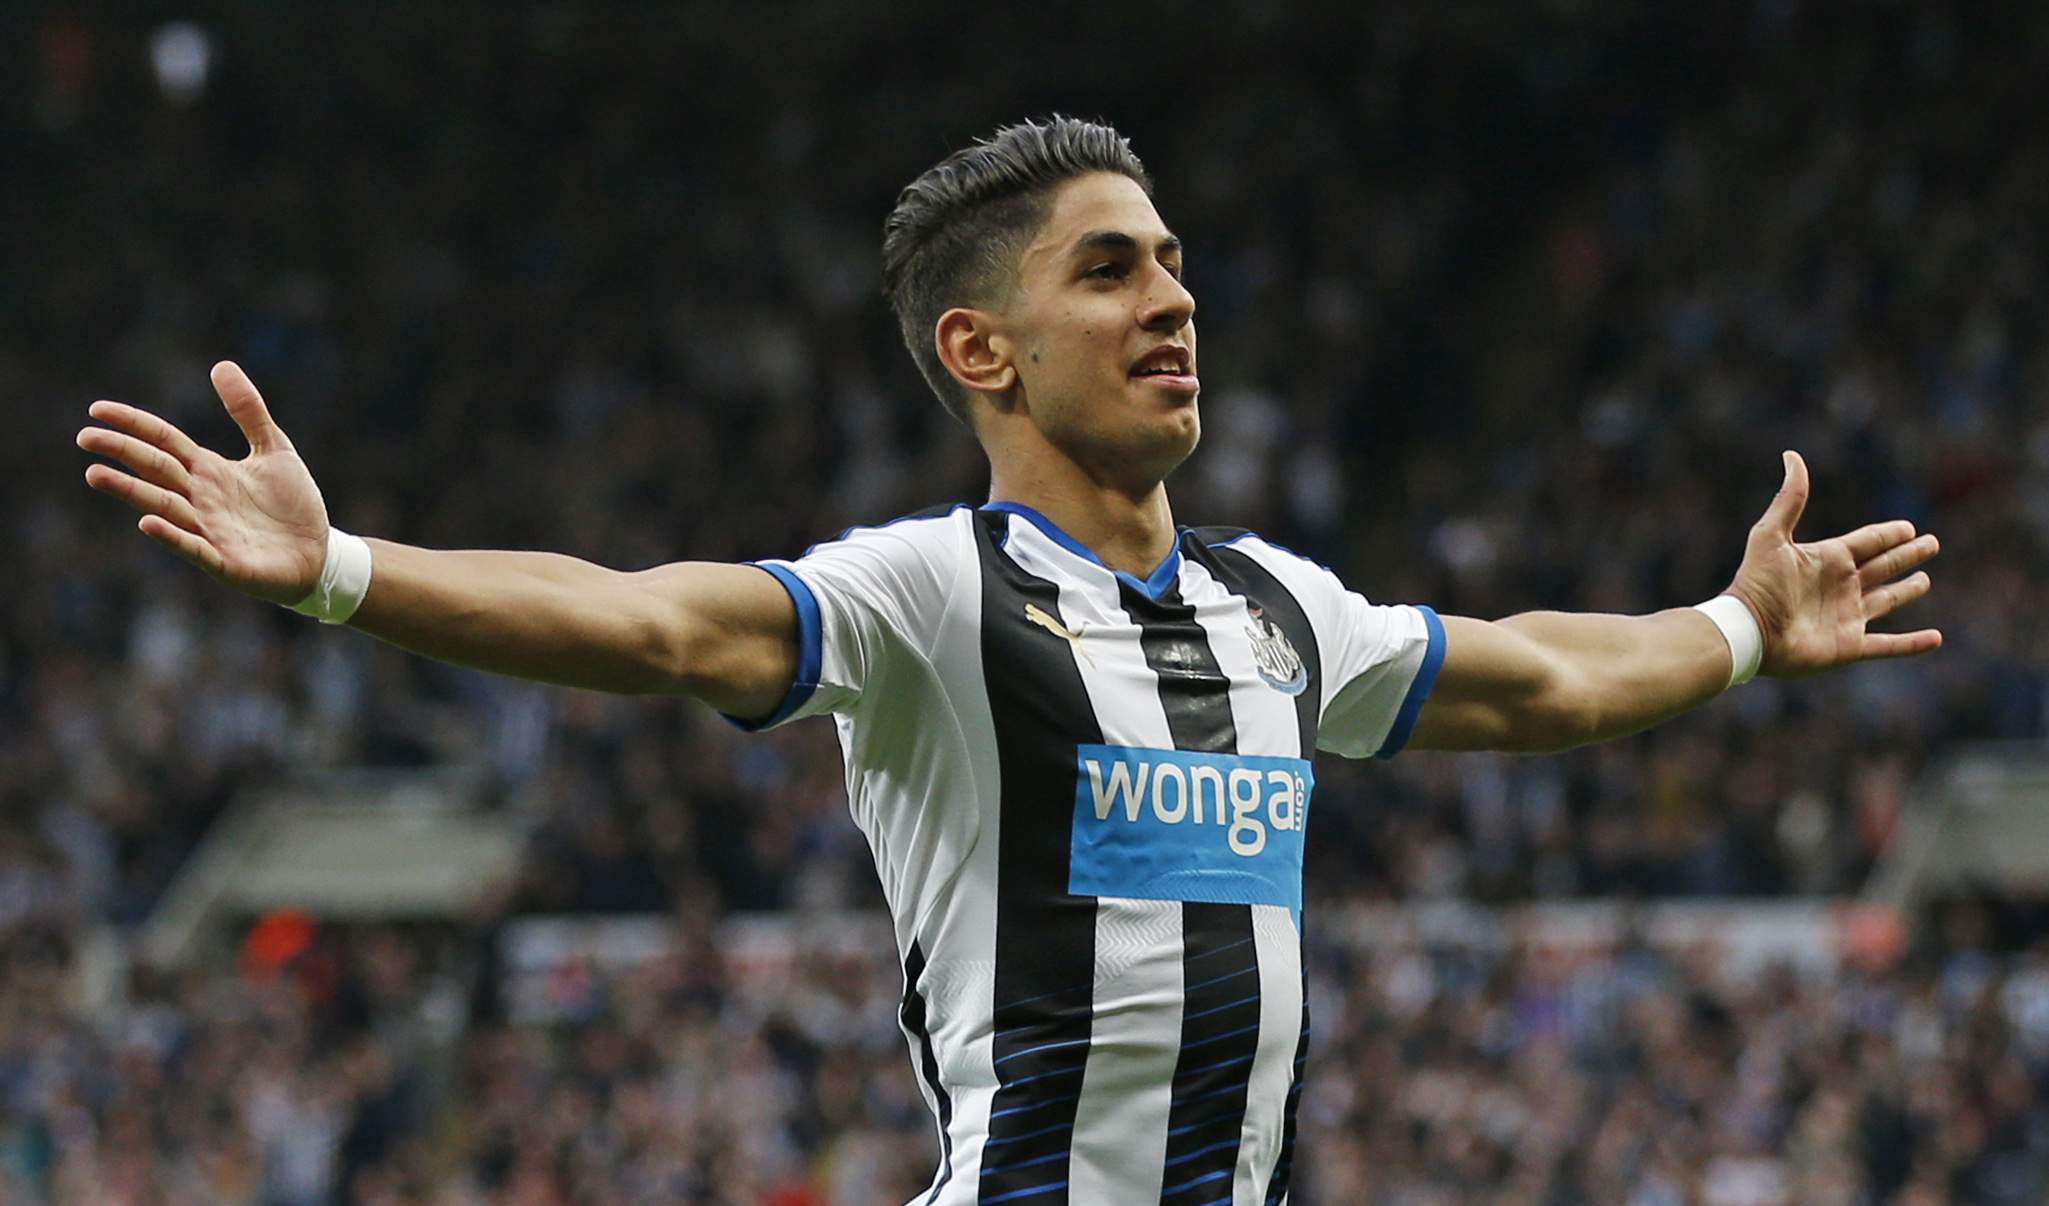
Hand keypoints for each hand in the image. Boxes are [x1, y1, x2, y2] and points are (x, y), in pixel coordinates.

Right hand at [77, 361, 328, 605]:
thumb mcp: (275, 449)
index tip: (96, 409)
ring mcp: (210, 530)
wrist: (319, 553)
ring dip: (131, 492)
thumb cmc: (292, 504)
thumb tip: (221, 365)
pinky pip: (195, 548)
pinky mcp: (227, 562)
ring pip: (164, 507)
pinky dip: (172, 537)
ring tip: (96, 474)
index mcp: (209, 471)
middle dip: (121, 453)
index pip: (163, 441)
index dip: (133, 424)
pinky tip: (148, 523)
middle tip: (85, 437)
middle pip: (155, 470)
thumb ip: (249, 412)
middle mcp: (201, 498)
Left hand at [1726, 450, 1941, 676]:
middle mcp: (1840, 587)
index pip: (1867, 542)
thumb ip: (1789, 498)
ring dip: (1907, 591)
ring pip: (1886, 601)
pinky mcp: (1849, 646)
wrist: (1748, 632)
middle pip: (1883, 567)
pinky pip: (1888, 645)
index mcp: (1827, 560)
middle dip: (1907, 555)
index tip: (1908, 528)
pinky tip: (1935, 639)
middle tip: (1931, 544)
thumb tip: (1792, 455)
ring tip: (1925, 581)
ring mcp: (1847, 617)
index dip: (1889, 535)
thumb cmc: (1757, 585)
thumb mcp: (1771, 535)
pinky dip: (1912, 643)